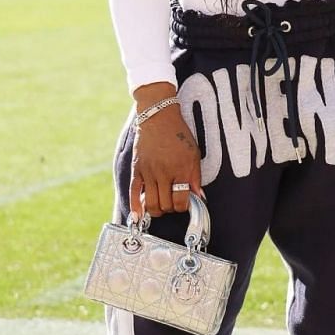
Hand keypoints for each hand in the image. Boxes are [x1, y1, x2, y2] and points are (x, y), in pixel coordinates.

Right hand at [130, 87, 202, 219]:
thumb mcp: (194, 154)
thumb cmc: (179, 135)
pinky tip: (137, 217)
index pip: (182, 200)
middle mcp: (164, 173)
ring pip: (151, 203)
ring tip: (161, 206)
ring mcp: (148, 172)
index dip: (184, 207)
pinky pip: (134, 192)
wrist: (158, 118)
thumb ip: (196, 178)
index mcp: (181, 169)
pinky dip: (135, 207)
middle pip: (166, 204)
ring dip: (157, 210)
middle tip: (173, 203)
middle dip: (171, 209)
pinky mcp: (137, 170)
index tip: (185, 204)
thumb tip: (200, 198)